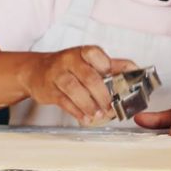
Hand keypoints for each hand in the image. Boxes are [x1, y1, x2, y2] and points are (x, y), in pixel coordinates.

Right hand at [20, 45, 136, 125]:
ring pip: (74, 89)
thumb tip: (134, 70)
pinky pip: (64, 101)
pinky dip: (76, 112)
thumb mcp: (89, 61)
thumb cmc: (68, 66)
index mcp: (83, 52)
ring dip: (89, 105)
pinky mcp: (49, 90)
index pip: (97, 55)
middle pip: (89, 77)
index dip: (109, 67)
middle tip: (112, 107)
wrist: (36, 71)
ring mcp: (57, 74)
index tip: (121, 80)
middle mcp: (69, 60)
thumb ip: (112, 66)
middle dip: (103, 95)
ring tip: (99, 115)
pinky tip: (85, 118)